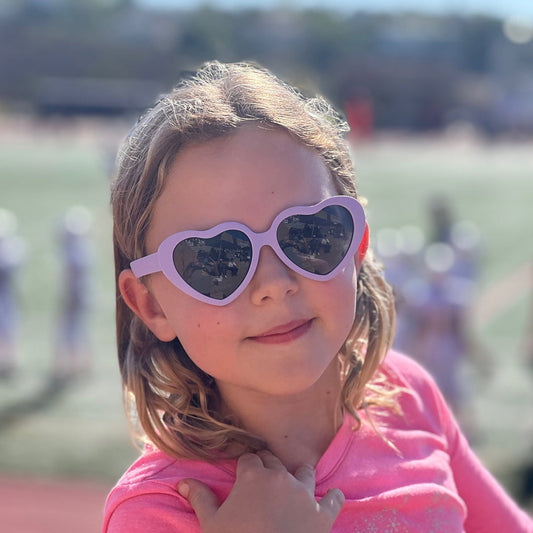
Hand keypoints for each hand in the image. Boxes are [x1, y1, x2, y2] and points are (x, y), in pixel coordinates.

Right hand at [177, 450, 343, 532]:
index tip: (244, 469)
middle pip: (274, 461)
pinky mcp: (322, 514)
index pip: (249, 458)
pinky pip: (333, 500)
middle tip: (263, 477)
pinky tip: (335, 496)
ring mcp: (303, 494)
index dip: (245, 464)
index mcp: (253, 475)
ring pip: (304, 472)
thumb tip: (183, 482)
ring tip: (297, 479)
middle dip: (268, 466)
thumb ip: (200, 498)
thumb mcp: (211, 524)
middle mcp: (280, 477)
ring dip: (299, 474)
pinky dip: (333, 498)